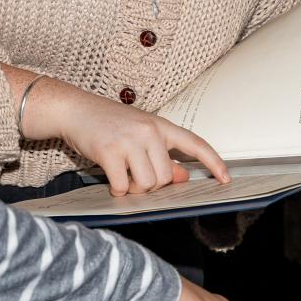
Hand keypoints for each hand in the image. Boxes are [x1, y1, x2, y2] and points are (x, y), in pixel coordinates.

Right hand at [18, 75, 229, 195]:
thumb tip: (183, 177)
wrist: (75, 110)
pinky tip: (111, 181)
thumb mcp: (140, 134)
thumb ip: (162, 154)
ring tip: (123, 177)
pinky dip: (117, 191)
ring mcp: (129, 141)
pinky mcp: (110, 152)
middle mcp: (149, 131)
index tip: (226, 179)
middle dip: (152, 186)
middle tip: (135, 176)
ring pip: (147, 184)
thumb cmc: (108, 124)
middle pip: (166, 177)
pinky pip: (123, 187)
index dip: (214, 162)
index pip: (195, 143)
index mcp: (161, 125)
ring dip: (134, 190)